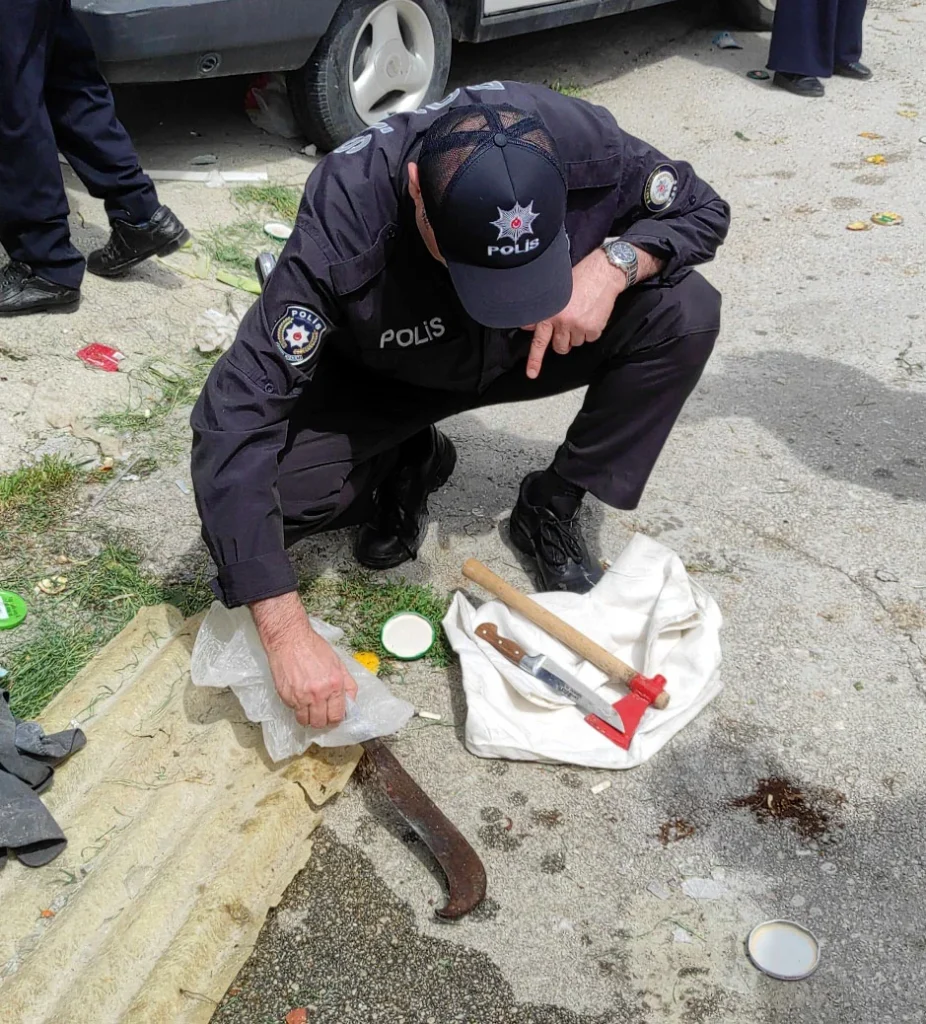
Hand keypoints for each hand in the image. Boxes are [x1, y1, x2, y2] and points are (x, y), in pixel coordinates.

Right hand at [250, 592, 357, 727]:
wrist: (290, 639)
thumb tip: (350, 701)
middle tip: (322, 714)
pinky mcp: (287, 697)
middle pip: (322, 722)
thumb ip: (347, 684)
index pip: (338, 714)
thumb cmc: (313, 647)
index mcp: (335, 684)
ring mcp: (302, 696)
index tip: (334, 716)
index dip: (336, 718)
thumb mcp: (338, 663)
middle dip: (324, 721)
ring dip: (310, 718)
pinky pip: (295, 712)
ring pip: (307, 721)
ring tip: (310, 710)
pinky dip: (298, 710)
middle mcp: (319, 693)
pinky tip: (300, 699)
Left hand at [524, 248, 624, 378]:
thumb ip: (544, 311)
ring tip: (581, 315)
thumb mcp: (555, 292)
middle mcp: (562, 322)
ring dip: (577, 335)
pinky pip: (590, 339)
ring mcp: (578, 327)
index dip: (535, 359)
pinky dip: (591, 331)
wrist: (603, 273)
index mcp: (549, 313)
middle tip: (569, 326)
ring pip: (575, 344)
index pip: (539, 340)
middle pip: (559, 347)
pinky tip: (591, 315)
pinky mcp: (593, 329)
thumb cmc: (579, 279)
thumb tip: (531, 326)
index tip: (532, 374)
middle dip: (563, 341)